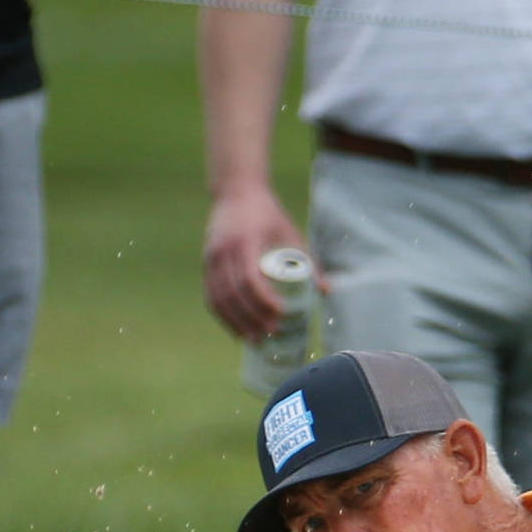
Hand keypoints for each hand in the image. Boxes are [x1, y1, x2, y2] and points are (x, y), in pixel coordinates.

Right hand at [203, 187, 314, 340]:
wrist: (236, 191)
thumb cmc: (268, 214)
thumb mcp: (290, 232)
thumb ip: (308, 261)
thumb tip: (326, 291)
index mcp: (245, 242)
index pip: (251, 279)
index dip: (264, 301)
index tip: (280, 315)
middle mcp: (224, 251)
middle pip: (235, 294)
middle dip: (251, 319)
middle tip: (270, 335)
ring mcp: (211, 258)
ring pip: (220, 299)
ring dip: (236, 323)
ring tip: (253, 340)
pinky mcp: (206, 264)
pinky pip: (211, 296)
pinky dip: (222, 317)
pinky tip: (235, 331)